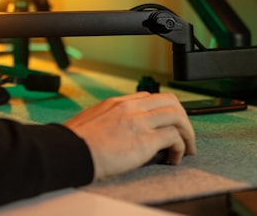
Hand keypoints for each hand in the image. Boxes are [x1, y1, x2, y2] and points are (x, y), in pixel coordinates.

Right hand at [63, 91, 195, 180]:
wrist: (69, 151)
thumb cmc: (75, 143)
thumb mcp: (91, 121)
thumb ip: (108, 120)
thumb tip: (117, 132)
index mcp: (117, 103)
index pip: (149, 97)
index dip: (163, 111)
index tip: (167, 124)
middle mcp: (130, 108)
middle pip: (170, 101)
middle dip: (182, 119)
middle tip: (184, 135)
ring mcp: (139, 121)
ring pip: (177, 116)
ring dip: (187, 133)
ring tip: (186, 149)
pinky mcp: (144, 140)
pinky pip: (174, 138)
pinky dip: (180, 148)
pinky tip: (174, 159)